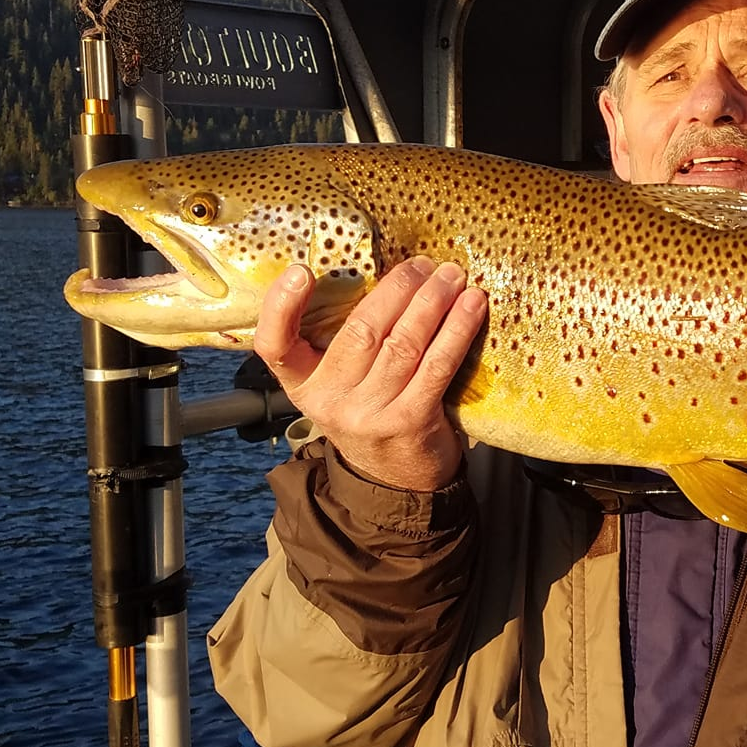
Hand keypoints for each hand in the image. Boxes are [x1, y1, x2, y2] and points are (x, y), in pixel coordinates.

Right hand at [255, 256, 489, 491]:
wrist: (397, 482)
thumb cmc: (371, 415)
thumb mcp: (339, 387)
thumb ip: (343, 345)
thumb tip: (384, 277)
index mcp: (303, 385)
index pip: (275, 346)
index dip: (281, 306)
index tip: (301, 271)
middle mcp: (329, 401)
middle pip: (361, 330)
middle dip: (397, 288)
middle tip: (424, 264)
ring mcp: (368, 414)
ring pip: (403, 343)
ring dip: (433, 301)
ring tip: (452, 276)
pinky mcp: (409, 422)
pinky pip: (437, 365)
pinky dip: (457, 330)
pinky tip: (472, 306)